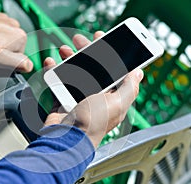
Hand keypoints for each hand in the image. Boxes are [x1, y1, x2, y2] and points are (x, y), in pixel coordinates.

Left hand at [0, 7, 32, 71]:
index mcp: (20, 37)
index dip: (7, 63)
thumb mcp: (0, 60)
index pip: (19, 57)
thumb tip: (29, 66)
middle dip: (1, 52)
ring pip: (2, 37)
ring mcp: (2, 18)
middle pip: (11, 46)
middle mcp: (14, 25)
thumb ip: (19, 64)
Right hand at [44, 32, 143, 147]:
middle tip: (80, 40)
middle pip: (93, 67)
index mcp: (112, 96)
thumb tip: (138, 73)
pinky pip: (59, 80)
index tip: (102, 39)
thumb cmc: (93, 123)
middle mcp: (97, 95)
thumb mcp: (116, 104)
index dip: (110, 52)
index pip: (114, 69)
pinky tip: (52, 62)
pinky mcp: (63, 99)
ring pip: (75, 71)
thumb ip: (129, 88)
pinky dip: (54, 70)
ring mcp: (79, 97)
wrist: (67, 138)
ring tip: (64, 49)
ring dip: (70, 58)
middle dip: (86, 51)